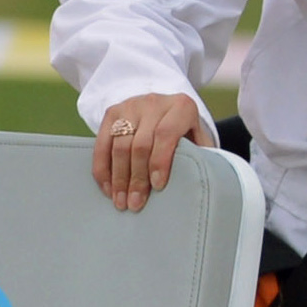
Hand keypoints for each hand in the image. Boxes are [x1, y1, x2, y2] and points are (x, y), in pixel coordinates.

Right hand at [90, 92, 213, 212]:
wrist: (162, 103)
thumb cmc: (185, 127)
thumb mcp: (197, 134)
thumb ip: (202, 152)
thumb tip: (204, 180)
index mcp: (181, 107)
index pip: (166, 135)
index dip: (160, 161)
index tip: (158, 186)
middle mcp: (153, 103)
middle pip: (140, 144)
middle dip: (136, 178)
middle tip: (135, 203)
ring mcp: (129, 106)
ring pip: (119, 146)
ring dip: (118, 178)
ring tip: (120, 201)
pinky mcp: (111, 113)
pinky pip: (102, 144)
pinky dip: (102, 168)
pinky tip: (107, 188)